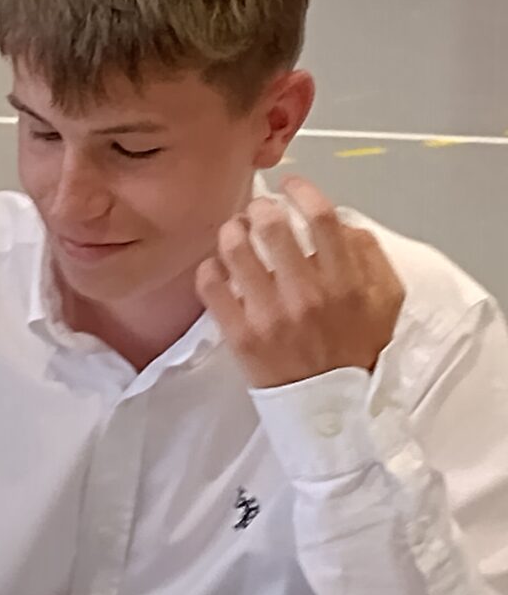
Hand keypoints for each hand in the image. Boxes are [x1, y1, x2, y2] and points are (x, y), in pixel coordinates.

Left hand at [196, 177, 405, 389]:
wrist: (333, 409)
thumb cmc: (357, 351)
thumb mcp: (386, 302)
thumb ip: (371, 256)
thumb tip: (342, 223)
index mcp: (345, 282)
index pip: (321, 217)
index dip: (302, 191)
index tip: (291, 185)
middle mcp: (307, 295)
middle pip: (271, 225)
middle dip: (260, 208)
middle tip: (257, 212)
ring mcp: (270, 316)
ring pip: (235, 250)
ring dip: (231, 232)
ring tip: (234, 233)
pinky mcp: (240, 336)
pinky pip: (211, 287)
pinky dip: (210, 269)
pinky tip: (218, 268)